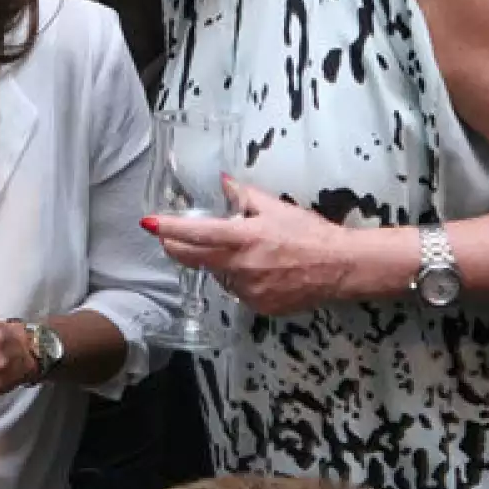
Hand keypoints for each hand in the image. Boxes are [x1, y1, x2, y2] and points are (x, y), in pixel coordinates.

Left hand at [148, 178, 350, 315]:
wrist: (340, 267)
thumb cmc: (309, 233)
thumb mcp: (275, 207)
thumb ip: (244, 195)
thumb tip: (223, 182)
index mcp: (241, 238)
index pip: (194, 233)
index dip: (168, 229)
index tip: (148, 223)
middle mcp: (239, 267)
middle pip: (192, 259)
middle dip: (175, 247)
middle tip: (168, 238)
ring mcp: (248, 290)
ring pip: (217, 275)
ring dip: (216, 263)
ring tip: (240, 252)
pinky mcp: (259, 306)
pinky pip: (238, 291)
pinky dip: (238, 279)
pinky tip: (257, 270)